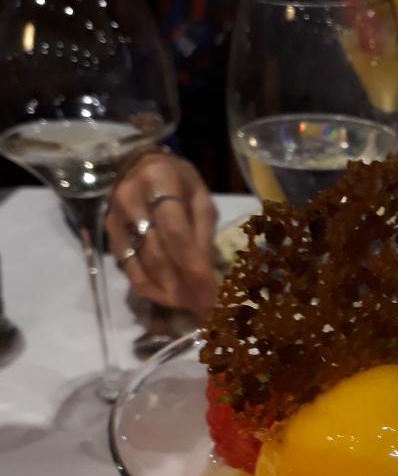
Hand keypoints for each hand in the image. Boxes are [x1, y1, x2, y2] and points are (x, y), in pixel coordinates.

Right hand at [106, 150, 217, 314]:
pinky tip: (168, 298)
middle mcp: (131, 199)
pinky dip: (150, 290)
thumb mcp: (200, 198)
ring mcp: (115, 219)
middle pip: (157, 255)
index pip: (176, 234)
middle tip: (203, 308)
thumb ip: (204, 234)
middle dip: (182, 287)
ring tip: (190, 305)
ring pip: (142, 267)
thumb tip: (206, 279)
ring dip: (168, 293)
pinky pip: (129, 271)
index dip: (193, 269)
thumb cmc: (178, 183)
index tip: (210, 297)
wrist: (138, 167)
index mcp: (160, 182)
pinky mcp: (108, 236)